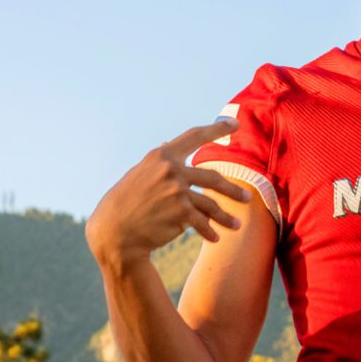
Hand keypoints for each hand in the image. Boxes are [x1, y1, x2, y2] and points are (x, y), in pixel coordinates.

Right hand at [85, 118, 250, 261]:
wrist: (114, 231)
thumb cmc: (125, 201)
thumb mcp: (139, 173)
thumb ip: (159, 162)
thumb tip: (167, 143)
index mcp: (161, 155)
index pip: (194, 136)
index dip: (216, 128)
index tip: (234, 123)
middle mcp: (171, 170)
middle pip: (212, 177)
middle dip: (232, 190)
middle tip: (246, 198)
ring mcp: (177, 191)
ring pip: (211, 203)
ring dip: (225, 217)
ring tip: (237, 225)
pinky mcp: (181, 214)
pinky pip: (203, 222)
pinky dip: (209, 231)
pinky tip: (215, 238)